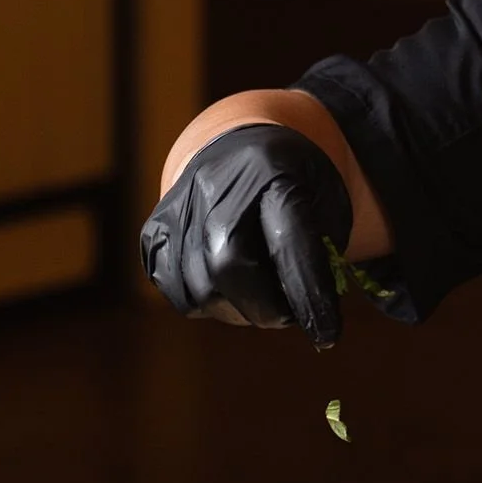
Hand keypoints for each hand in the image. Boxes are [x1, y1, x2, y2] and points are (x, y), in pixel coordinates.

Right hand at [139, 124, 353, 345]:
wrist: (236, 149)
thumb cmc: (291, 185)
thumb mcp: (324, 201)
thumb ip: (320, 253)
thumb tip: (310, 314)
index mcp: (269, 170)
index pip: (287, 240)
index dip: (308, 293)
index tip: (328, 333)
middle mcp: (213, 184)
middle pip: (228, 267)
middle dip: (265, 307)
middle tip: (288, 312)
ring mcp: (176, 208)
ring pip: (200, 292)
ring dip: (239, 310)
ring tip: (261, 293)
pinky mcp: (153, 233)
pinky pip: (178, 293)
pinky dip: (210, 303)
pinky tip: (230, 286)